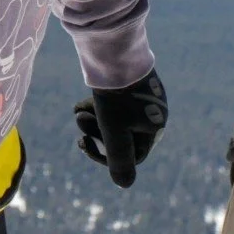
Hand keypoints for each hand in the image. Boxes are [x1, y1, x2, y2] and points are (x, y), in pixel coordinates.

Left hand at [74, 69, 166, 187]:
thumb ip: (118, 159)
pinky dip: (99, 105)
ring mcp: (145, 95)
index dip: (104, 155)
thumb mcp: (114, 131)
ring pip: (117, 118)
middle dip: (97, 132)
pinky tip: (82, 102)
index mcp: (156, 126)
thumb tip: (124, 185)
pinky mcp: (133, 82)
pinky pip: (116, 102)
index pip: (131, 155)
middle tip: (78, 122)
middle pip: (123, 135)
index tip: (83, 144)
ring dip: (94, 118)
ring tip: (77, 110)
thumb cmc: (115, 94)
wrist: (114, 49)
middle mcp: (155, 111)